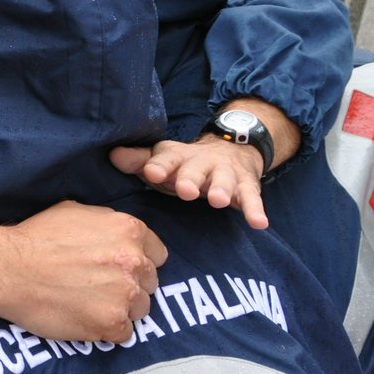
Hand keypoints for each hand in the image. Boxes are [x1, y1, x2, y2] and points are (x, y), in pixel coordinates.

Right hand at [0, 200, 167, 342]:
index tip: (121, 270)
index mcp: (130, 231)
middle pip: (150, 284)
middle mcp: (134, 261)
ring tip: (90, 305)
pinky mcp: (111, 323)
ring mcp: (125, 294)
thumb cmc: (36, 238)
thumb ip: (108, 225)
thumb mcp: (77, 212)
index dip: (139, 263)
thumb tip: (118, 236)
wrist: (9, 269)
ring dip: (120, 310)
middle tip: (100, 289)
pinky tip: (84, 319)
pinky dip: (106, 331)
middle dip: (130, 287)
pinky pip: (123, 334)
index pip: (158, 255)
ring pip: (140, 310)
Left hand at [109, 137, 269, 229]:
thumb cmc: (184, 165)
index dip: (159, 165)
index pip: (166, 158)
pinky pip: (252, 198)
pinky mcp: (246, 186)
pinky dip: (256, 210)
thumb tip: (113, 155)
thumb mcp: (162, 160)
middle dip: (190, 178)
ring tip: (217, 200)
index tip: (151, 172)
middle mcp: (202, 162)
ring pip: (224, 181)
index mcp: (177, 156)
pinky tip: (259, 223)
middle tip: (185, 190)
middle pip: (195, 169)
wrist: (230, 149)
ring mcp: (226, 174)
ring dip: (221, 189)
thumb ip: (139, 161)